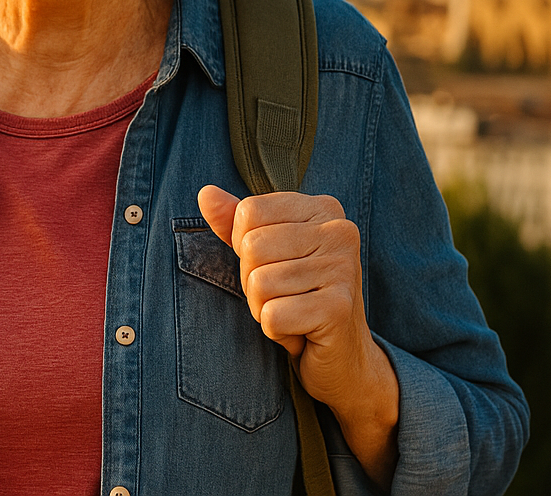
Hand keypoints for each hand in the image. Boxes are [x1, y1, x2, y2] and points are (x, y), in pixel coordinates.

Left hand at [197, 186, 397, 486]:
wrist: (345, 358)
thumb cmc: (300, 297)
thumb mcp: (268, 253)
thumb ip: (236, 222)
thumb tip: (205, 193)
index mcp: (323, 208)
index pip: (249, 211)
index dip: (245, 245)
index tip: (274, 264)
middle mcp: (339, 231)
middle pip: (251, 247)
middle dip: (253, 281)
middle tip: (284, 296)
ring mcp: (342, 268)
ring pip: (258, 283)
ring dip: (264, 308)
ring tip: (293, 312)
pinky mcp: (338, 308)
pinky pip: (272, 315)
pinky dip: (276, 331)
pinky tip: (301, 331)